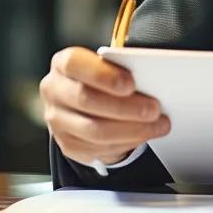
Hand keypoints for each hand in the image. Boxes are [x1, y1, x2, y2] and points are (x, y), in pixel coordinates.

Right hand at [41, 47, 170, 165]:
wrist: (82, 108)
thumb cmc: (99, 82)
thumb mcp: (106, 68)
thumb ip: (119, 71)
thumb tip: (150, 80)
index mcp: (64, 64)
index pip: (75, 65)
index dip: (103, 75)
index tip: (131, 83)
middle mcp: (55, 91)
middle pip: (86, 100)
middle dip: (125, 107)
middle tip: (154, 109)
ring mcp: (58, 120)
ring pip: (95, 130)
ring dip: (132, 129)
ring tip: (157, 124)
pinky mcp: (68, 144)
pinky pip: (100, 148)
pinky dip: (127, 143)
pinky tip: (144, 134)